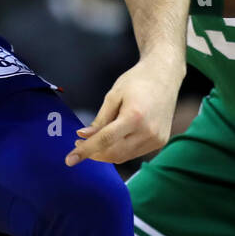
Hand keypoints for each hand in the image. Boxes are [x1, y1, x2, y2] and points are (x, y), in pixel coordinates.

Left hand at [65, 59, 183, 165]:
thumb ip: (100, 120)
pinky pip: (134, 153)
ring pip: (124, 156)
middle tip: (80, 144)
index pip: (105, 140)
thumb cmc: (138, 81)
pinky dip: (120, 150)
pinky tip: (113, 139)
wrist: (164, 75)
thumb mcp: (113, 95)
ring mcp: (156, 139)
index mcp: (135, 117)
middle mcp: (148, 131)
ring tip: (94, 141)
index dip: (85, 151)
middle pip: (114, 153)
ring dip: (106, 153)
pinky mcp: (160, 142)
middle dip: (94, 153)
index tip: (70, 159)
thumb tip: (84, 136)